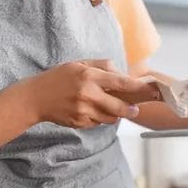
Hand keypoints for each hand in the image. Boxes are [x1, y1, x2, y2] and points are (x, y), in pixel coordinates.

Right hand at [20, 59, 158, 129]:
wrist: (35, 97)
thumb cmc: (58, 78)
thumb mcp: (79, 64)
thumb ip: (102, 66)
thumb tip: (122, 73)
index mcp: (89, 76)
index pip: (121, 83)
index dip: (139, 88)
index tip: (151, 90)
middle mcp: (88, 94)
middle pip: (120, 107)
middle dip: (131, 109)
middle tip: (135, 109)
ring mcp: (83, 111)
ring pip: (110, 118)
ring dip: (115, 115)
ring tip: (110, 107)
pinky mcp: (79, 122)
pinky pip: (97, 123)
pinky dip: (100, 118)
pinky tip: (91, 110)